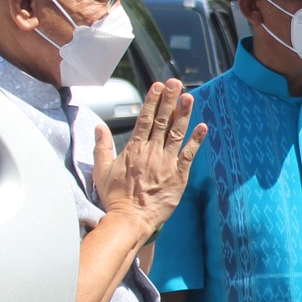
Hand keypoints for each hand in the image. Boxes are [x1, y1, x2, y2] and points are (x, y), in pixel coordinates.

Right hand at [92, 80, 206, 235]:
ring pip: (176, 133)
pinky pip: (189, 155)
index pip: (144, 119)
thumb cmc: (115, 197)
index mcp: (134, 149)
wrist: (131, 219)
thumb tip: (98, 127)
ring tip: (188, 96)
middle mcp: (152, 152)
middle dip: (169, 99)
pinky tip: (203, 127)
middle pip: (162, 120)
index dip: (152, 101)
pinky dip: (197, 140)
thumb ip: (101, 147)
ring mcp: (167, 163)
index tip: (157, 86)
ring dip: (183, 114)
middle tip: (175, 82)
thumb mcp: (101, 170)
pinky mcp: (179, 176)